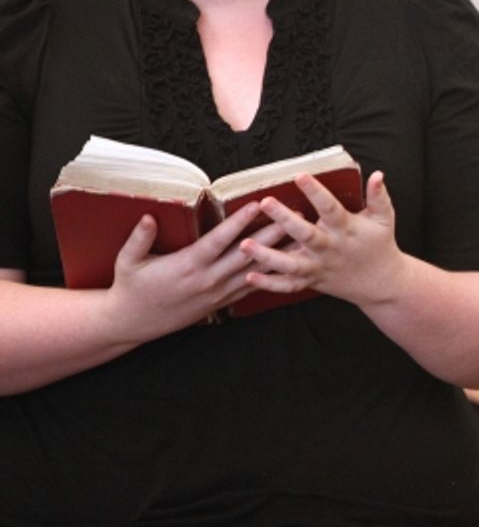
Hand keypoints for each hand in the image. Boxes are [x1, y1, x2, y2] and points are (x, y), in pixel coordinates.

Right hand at [105, 201, 287, 338]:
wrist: (133, 323)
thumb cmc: (131, 288)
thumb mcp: (128, 262)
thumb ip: (139, 239)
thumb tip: (149, 217)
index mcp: (188, 266)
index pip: (220, 240)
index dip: (239, 222)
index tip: (257, 204)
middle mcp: (209, 279)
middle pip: (248, 254)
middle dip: (272, 233)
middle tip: (294, 214)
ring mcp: (218, 293)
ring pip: (256, 271)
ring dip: (280, 253)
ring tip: (302, 236)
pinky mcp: (223, 302)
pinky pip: (253, 287)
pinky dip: (272, 275)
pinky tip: (290, 263)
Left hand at [239, 170, 402, 305]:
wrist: (381, 283)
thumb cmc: (380, 245)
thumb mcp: (384, 218)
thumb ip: (379, 196)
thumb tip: (377, 174)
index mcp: (346, 229)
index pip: (329, 208)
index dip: (316, 192)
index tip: (301, 176)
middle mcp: (329, 248)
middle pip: (304, 234)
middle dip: (283, 219)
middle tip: (265, 202)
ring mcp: (318, 267)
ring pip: (289, 264)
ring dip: (266, 256)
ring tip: (245, 244)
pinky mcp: (311, 281)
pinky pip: (287, 286)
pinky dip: (269, 284)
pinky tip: (249, 276)